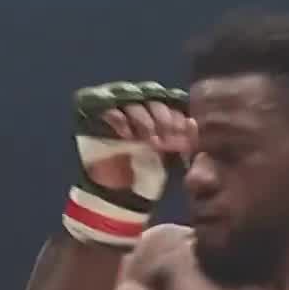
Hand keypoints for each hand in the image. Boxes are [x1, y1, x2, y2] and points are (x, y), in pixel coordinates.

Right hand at [63, 81, 193, 248]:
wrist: (118, 193)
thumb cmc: (147, 170)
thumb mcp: (171, 156)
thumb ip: (183, 140)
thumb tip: (192, 123)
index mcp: (157, 110)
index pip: (169, 102)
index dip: (176, 116)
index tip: (182, 133)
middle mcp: (138, 104)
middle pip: (152, 97)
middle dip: (162, 116)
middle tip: (167, 136)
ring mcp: (116, 108)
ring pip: (132, 102)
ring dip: (144, 120)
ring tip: (150, 140)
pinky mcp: (96, 117)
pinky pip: (108, 110)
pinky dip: (119, 120)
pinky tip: (128, 136)